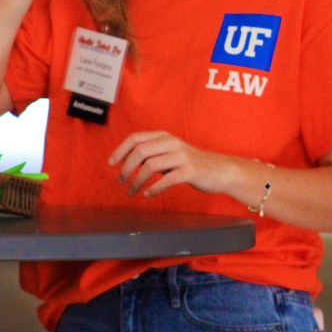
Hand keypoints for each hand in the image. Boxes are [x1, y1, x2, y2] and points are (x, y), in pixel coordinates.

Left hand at [107, 130, 227, 197]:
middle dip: (126, 168)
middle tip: (121, 181)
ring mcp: (182, 156)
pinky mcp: (190, 171)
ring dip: (137, 181)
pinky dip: (154, 188)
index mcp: (165, 136)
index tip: (111, 163)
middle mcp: (172, 143)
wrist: (220, 170)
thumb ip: (152, 154)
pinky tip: (148, 194)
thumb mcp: (170, 153)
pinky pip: (167, 179)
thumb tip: (127, 161)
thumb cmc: (192, 164)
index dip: (120, 150)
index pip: (136, 138)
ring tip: (132, 191)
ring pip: (150, 166)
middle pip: (140, 151)